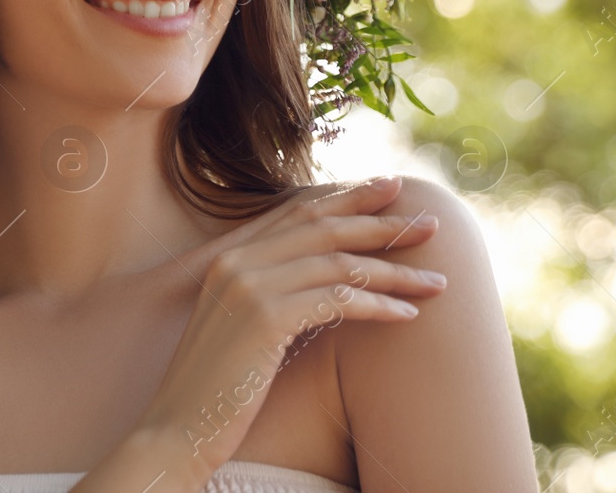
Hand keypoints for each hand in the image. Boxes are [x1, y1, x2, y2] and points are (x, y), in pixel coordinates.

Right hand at [135, 175, 446, 476]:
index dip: (347, 197)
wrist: (178, 426)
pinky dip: (378, 305)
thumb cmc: (217, 386)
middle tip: (432, 224)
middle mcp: (237, 261)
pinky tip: (408, 315)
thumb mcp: (241, 326)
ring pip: (338, 264)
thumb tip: (327, 281)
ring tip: (437, 281)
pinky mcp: (264, 319)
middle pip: (324, 228)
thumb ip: (272, 294)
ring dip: (395, 271)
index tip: (390, 188)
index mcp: (229, 256)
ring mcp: (248, 287)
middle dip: (383, 223)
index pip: (298, 213)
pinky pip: (336, 301)